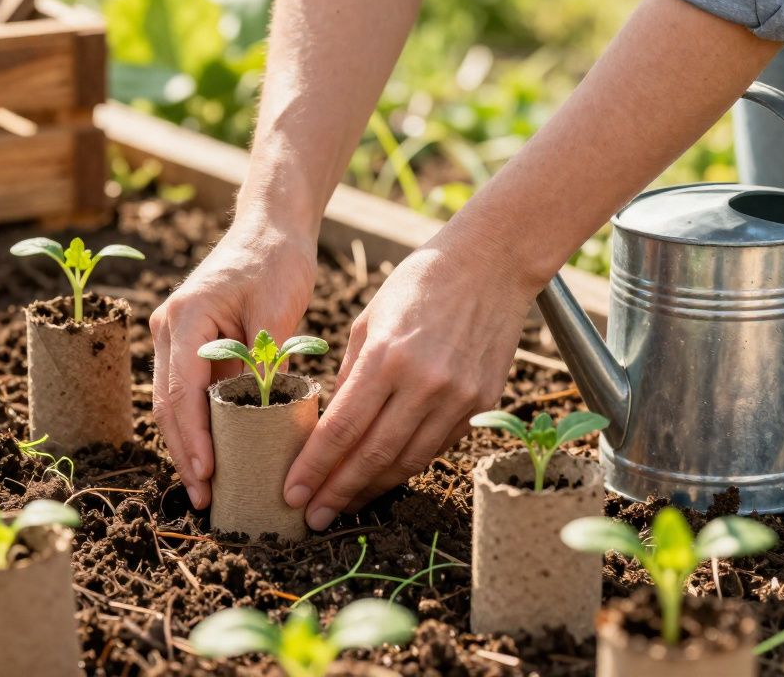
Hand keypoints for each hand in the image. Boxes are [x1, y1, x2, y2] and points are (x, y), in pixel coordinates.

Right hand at [151, 214, 316, 508]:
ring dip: (187, 445)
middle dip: (185, 454)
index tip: (207, 475)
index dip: (193, 439)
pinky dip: (196, 425)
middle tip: (204, 498)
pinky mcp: (187, 344)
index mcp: (185, 319)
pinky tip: (213, 455)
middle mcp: (168, 329)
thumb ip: (262, 358)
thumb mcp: (277, 308)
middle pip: (168, 405)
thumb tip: (258, 410)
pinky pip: (186, 393)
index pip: (182, 392)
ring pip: (172, 403)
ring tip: (206, 488)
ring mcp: (173, 337)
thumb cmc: (275, 261)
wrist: (268, 228)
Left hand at [282, 224, 540, 529]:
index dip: (315, 467)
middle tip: (311, 518)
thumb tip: (329, 425)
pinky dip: (405, 466)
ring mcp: (459, 397)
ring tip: (343, 505)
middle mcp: (425, 384)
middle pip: (374, 455)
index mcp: (388, 358)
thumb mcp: (367, 321)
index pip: (342, 429)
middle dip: (338, 491)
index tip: (292, 493)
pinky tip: (381, 476)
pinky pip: (437, 447)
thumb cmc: (418, 284)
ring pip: (408, 461)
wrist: (491, 264)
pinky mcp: (483, 403)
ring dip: (371, 488)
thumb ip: (348, 375)